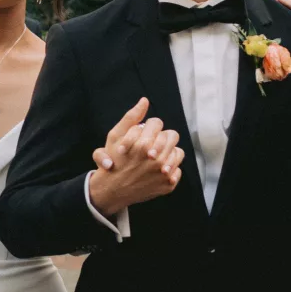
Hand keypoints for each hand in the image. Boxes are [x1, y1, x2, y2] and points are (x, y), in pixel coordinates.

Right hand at [86, 99, 184, 215]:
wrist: (112, 190)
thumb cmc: (114, 160)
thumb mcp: (115, 136)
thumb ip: (131, 117)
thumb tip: (145, 101)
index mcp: (144, 144)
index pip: (157, 123)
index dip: (149, 127)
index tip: (143, 133)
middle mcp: (156, 159)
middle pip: (171, 136)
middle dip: (160, 137)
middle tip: (150, 144)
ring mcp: (163, 173)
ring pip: (177, 152)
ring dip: (168, 152)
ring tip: (155, 156)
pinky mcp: (168, 185)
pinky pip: (178, 170)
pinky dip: (170, 168)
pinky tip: (157, 169)